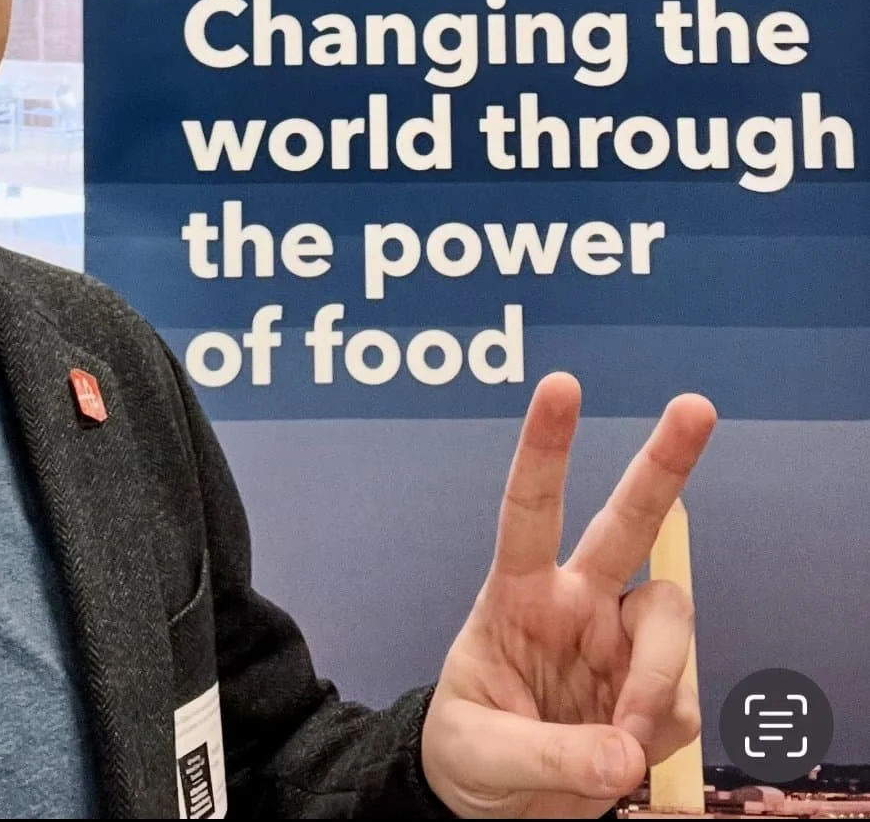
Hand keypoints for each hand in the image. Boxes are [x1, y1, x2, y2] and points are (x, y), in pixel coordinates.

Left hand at [420, 372, 716, 818]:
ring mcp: (620, 639)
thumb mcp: (477, 755)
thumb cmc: (469, 754)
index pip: (528, 509)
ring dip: (659, 678)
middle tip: (696, 408)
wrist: (493, 805)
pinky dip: (661, 731)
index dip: (545, 448)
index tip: (561, 385)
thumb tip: (626, 753)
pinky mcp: (653, 686)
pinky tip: (627, 753)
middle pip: (628, 520)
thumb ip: (547, 757)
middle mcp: (578, 601)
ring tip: (626, 741)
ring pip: (672, 616)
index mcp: (517, 594)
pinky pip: (682, 697)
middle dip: (664, 463)